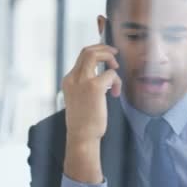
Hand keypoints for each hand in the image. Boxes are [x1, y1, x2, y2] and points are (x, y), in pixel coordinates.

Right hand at [62, 44, 121, 182]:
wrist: (82, 137)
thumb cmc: (84, 122)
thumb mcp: (80, 99)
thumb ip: (86, 86)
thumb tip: (102, 76)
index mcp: (69, 80)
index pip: (81, 57)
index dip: (97, 52)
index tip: (107, 57)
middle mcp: (73, 78)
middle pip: (87, 51)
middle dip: (103, 49)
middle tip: (115, 55)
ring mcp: (83, 81)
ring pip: (94, 54)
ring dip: (109, 57)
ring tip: (116, 68)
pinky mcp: (95, 87)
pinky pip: (110, 73)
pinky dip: (116, 81)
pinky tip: (115, 94)